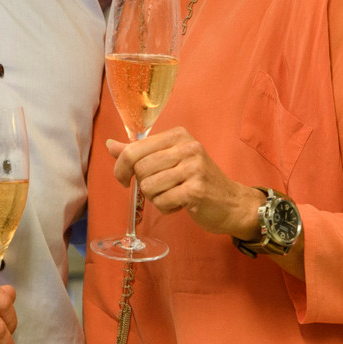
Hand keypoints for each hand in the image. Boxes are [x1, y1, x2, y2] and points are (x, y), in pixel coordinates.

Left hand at [108, 127, 262, 240]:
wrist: (233, 203)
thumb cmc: (198, 181)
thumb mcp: (170, 160)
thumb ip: (139, 153)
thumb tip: (110, 146)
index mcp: (178, 135)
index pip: (134, 149)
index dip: (121, 167)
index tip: (123, 179)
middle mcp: (187, 147)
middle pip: (140, 169)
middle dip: (144, 185)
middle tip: (160, 189)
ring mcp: (193, 168)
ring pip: (149, 186)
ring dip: (156, 198)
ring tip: (173, 195)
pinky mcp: (196, 190)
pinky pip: (162, 201)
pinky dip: (166, 208)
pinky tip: (180, 204)